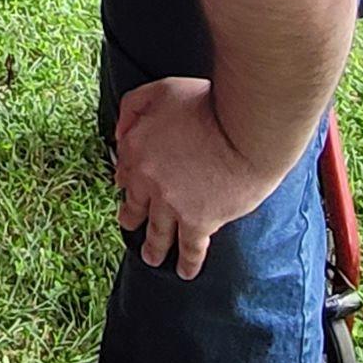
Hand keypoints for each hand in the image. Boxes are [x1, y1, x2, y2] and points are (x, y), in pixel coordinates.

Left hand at [109, 75, 292, 278]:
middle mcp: (147, 181)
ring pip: (157, 233)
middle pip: (135, 205)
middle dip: (132, 216)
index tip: (129, 186)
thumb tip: (118, 132)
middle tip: (129, 224)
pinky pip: (190, 249)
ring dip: (154, 248)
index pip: (124, 171)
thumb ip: (133, 106)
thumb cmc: (208, 104)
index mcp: (136, 148)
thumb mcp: (161, 89)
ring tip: (152, 258)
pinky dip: (188, 263)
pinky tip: (186, 273)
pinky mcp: (200, 222)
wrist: (244, 130)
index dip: (128, 179)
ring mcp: (172, 205)